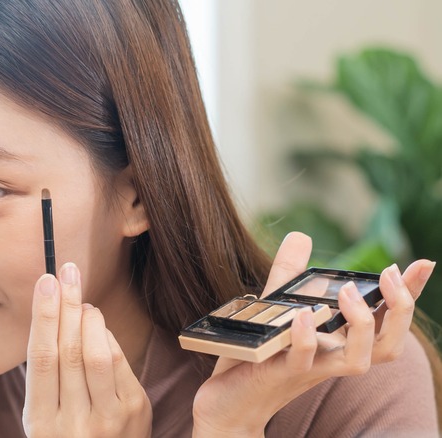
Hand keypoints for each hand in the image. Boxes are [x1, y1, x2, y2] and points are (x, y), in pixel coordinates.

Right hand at [22, 262, 151, 436]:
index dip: (43, 316)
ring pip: (97, 355)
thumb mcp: (45, 415)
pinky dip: (107, 337)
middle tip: (67, 274)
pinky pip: (119, 363)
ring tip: (82, 302)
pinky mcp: (134, 411)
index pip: (42, 359)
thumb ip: (49, 375)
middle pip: (69, 351)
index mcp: (40, 423)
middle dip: (67, 305)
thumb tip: (59, 314)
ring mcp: (107, 419)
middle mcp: (73, 424)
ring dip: (89, 318)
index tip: (45, 283)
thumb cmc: (69, 433)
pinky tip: (99, 327)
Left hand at [191, 232, 435, 436]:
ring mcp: (309, 370)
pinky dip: (307, 339)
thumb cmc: (257, 357)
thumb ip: (289, 275)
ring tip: (349, 291)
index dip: (409, 295)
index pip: (384, 320)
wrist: (228, 403)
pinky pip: (302, 361)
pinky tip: (304, 315)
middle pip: (387, 345)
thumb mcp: (276, 309)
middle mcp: (332, 359)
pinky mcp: (279, 375)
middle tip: (390, 274)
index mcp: (337, 342)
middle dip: (399, 310)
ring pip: (356, 361)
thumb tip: (301, 237)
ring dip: (359, 324)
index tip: (423, 264)